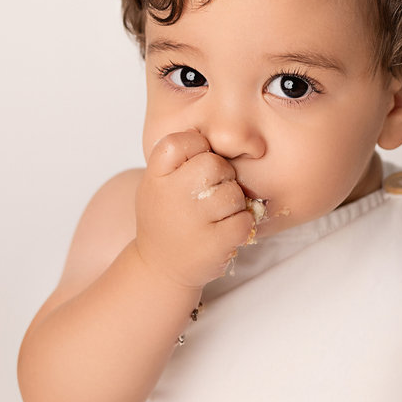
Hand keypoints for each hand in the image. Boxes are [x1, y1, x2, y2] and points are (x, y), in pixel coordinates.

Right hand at [134, 129, 254, 289]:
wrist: (159, 267)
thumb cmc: (166, 217)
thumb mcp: (158, 183)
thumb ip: (181, 159)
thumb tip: (226, 135)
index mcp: (156, 175)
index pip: (184, 140)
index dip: (198, 149)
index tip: (194, 166)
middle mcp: (170, 194)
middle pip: (215, 164)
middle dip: (222, 177)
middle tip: (211, 194)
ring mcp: (192, 220)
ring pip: (234, 193)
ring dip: (233, 204)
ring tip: (215, 216)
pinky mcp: (213, 243)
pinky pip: (245, 220)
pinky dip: (241, 227)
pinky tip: (223, 233)